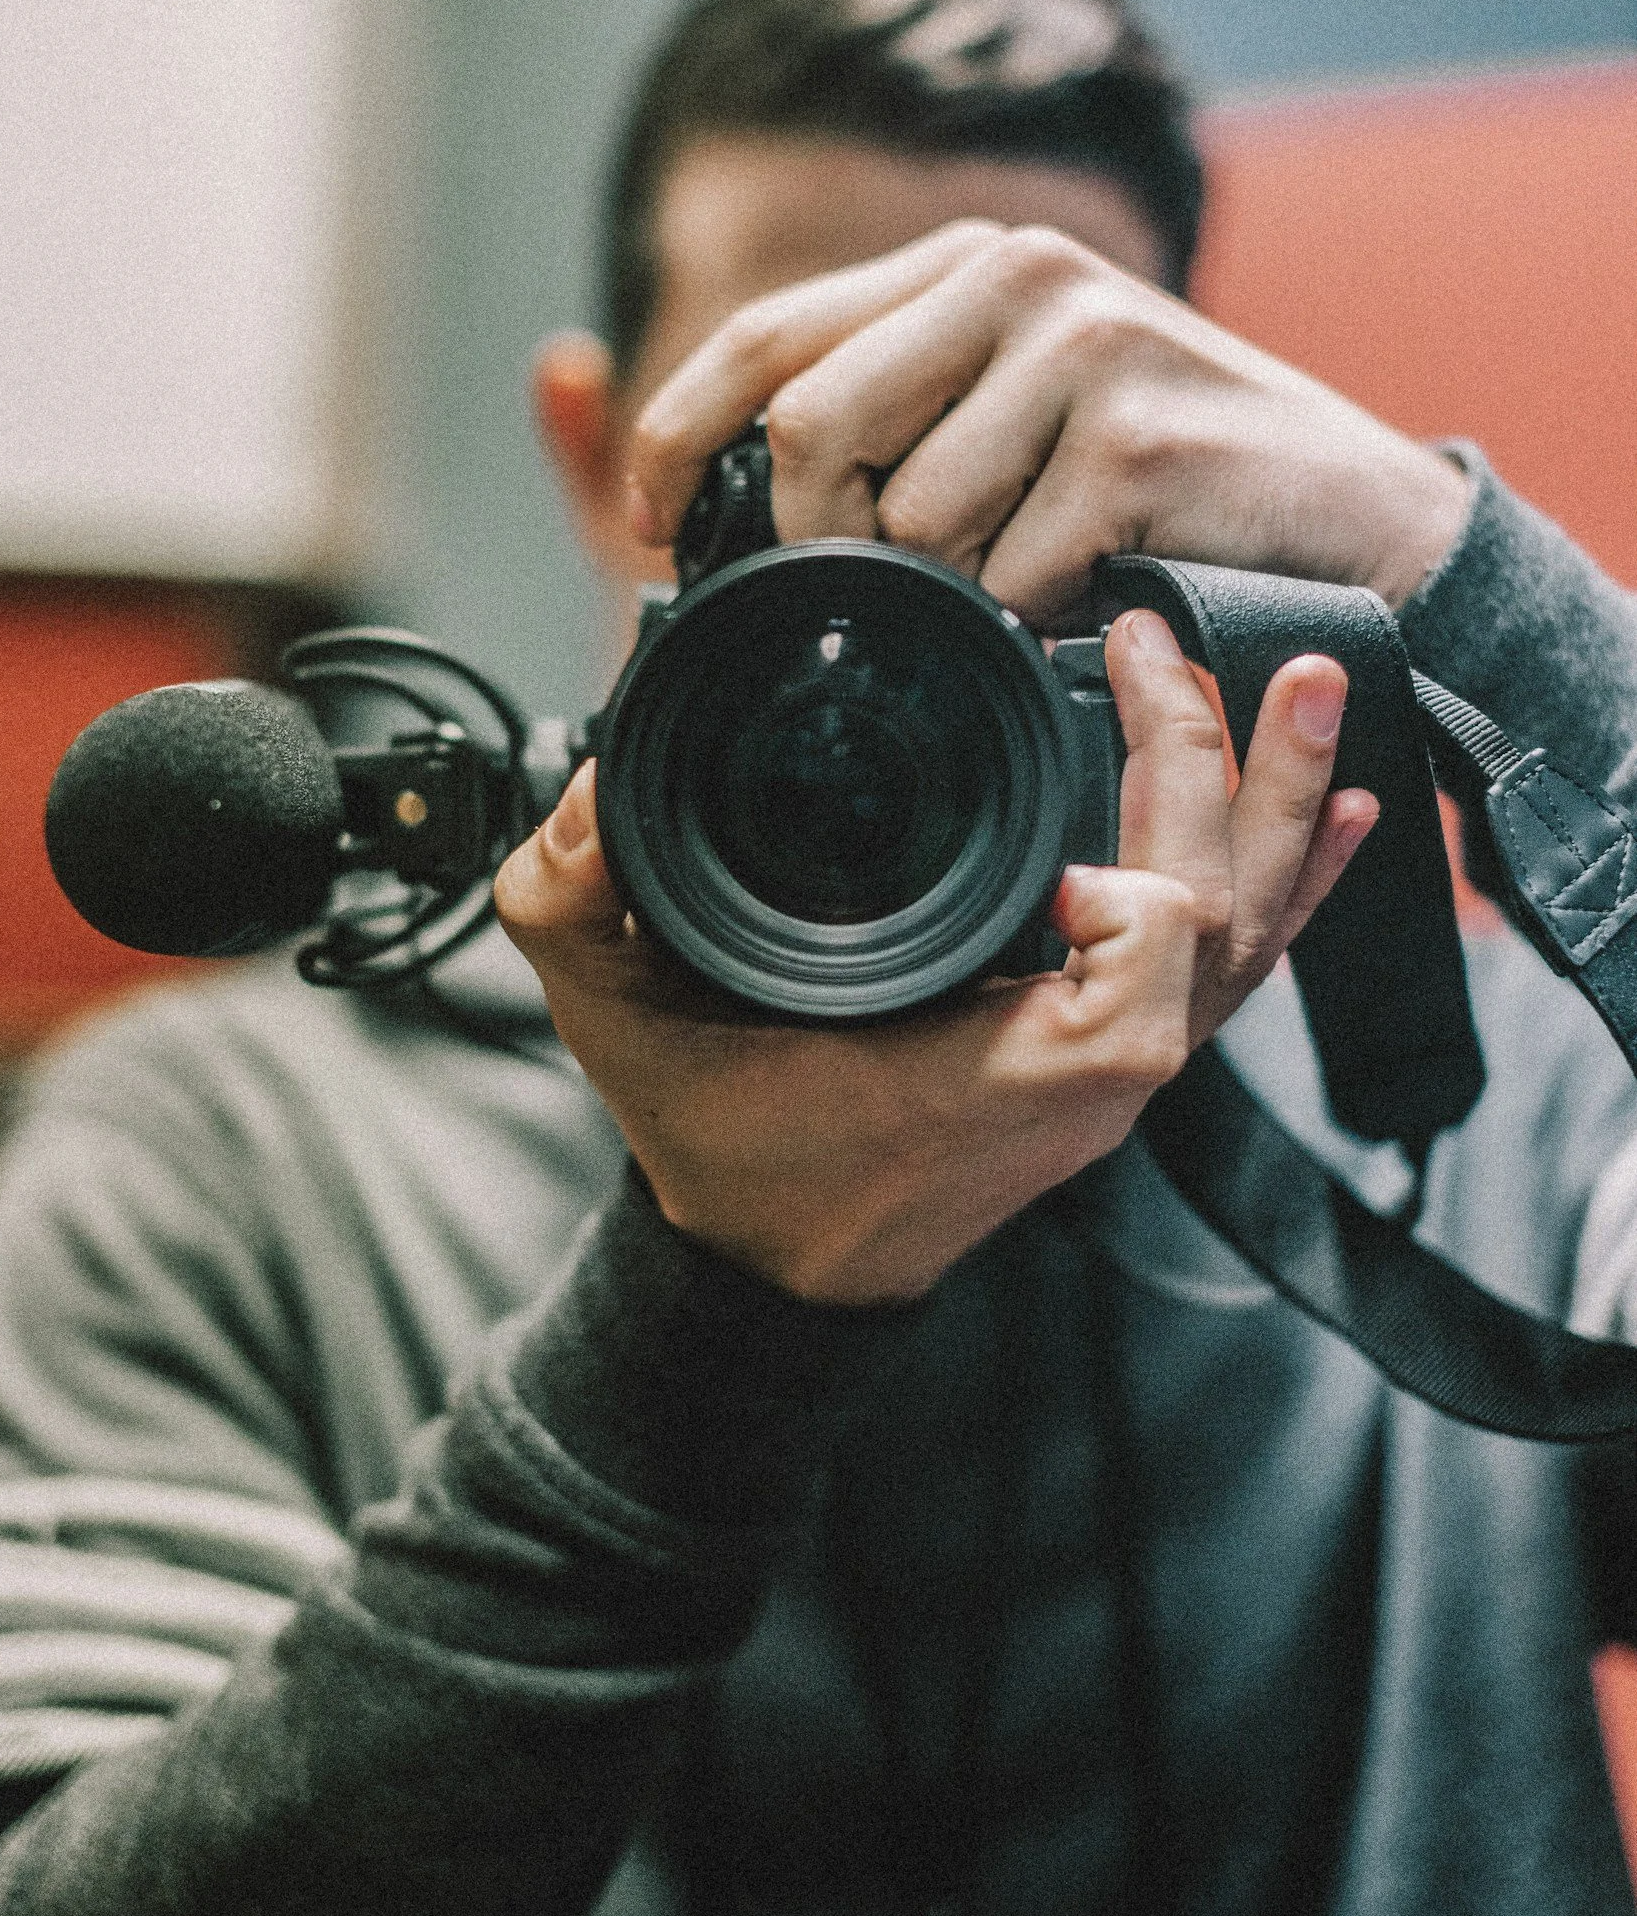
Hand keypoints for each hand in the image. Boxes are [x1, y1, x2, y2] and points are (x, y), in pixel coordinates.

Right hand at [495, 611, 1375, 1304]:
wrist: (776, 1271)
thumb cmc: (724, 1147)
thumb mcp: (618, 1023)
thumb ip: (575, 897)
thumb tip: (591, 786)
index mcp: (994, 1068)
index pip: (1138, 975)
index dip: (1134, 888)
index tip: (1062, 840)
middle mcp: (1086, 1070)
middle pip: (1216, 917)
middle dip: (1210, 770)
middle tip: (1157, 644)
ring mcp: (1120, 1070)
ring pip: (1249, 932)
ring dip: (1278, 802)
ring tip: (1307, 681)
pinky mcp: (1120, 1056)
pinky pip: (1240, 966)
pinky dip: (1299, 885)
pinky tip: (1341, 807)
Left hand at [624, 222, 1472, 626]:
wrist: (1356, 514)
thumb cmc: (1165, 483)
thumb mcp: (1019, 416)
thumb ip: (897, 422)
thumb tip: (727, 495)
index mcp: (964, 264)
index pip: (765, 334)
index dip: (679, 434)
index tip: (654, 521)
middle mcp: (1015, 276)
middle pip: (814, 424)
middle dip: (812, 538)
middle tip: (857, 597)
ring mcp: (1082, 347)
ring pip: (912, 517)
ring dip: (951, 589)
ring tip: (1029, 576)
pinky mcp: (1134, 439)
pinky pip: (1009, 574)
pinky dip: (1032, 617)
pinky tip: (1093, 590)